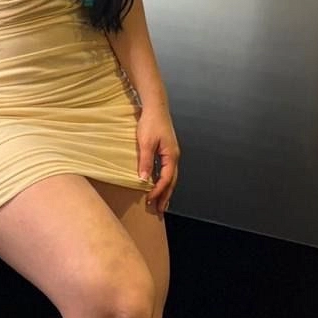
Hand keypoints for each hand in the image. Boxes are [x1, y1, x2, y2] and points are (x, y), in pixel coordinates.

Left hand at [136, 101, 179, 215]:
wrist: (155, 106)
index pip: (166, 179)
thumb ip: (145, 161)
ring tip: (161, 203)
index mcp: (171, 156)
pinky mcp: (167, 150)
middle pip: (172, 181)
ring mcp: (172, 153)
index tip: (150, 200)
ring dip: (165, 190)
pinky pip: (167, 170)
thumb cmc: (151, 122)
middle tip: (160, 210)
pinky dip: (163, 180)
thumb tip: (144, 180)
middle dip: (166, 196)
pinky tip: (157, 184)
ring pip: (170, 177)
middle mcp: (174, 156)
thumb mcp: (145, 142)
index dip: (158, 191)